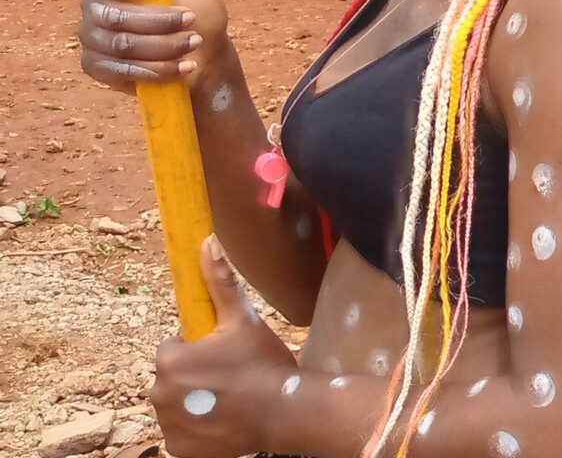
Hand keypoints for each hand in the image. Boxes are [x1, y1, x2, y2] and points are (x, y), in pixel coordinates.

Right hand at [74, 0, 225, 92]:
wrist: (206, 55)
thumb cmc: (198, 6)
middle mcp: (93, 2)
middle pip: (109, 13)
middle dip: (158, 22)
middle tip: (191, 22)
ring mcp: (91, 35)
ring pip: (118, 43)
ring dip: (163, 47)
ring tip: (192, 45)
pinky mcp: (96, 65)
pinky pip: (115, 70)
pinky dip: (154, 71)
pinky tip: (180, 68)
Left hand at [151, 237, 292, 457]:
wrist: (285, 413)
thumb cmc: (263, 363)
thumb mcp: (244, 319)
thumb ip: (220, 282)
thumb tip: (206, 241)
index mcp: (169, 358)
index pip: (174, 349)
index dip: (200, 350)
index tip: (224, 355)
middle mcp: (158, 392)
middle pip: (173, 378)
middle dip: (195, 377)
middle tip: (231, 377)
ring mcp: (167, 424)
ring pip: (177, 405)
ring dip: (196, 403)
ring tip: (231, 401)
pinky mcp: (179, 448)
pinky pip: (183, 433)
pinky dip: (199, 430)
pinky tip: (224, 422)